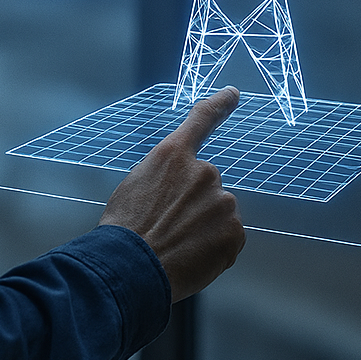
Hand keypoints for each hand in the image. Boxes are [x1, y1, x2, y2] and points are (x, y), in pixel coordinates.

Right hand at [98, 86, 244, 302]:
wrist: (131, 266)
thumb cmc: (126, 228)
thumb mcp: (138, 185)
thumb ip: (168, 178)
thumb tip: (184, 193)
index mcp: (173, 155)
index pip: (201, 120)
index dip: (219, 104)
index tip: (234, 93)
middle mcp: (203, 171)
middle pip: (207, 185)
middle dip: (195, 203)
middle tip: (168, 226)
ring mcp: (222, 202)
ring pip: (218, 213)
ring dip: (204, 226)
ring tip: (176, 245)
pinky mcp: (234, 232)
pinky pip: (228, 237)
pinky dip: (214, 247)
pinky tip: (191, 256)